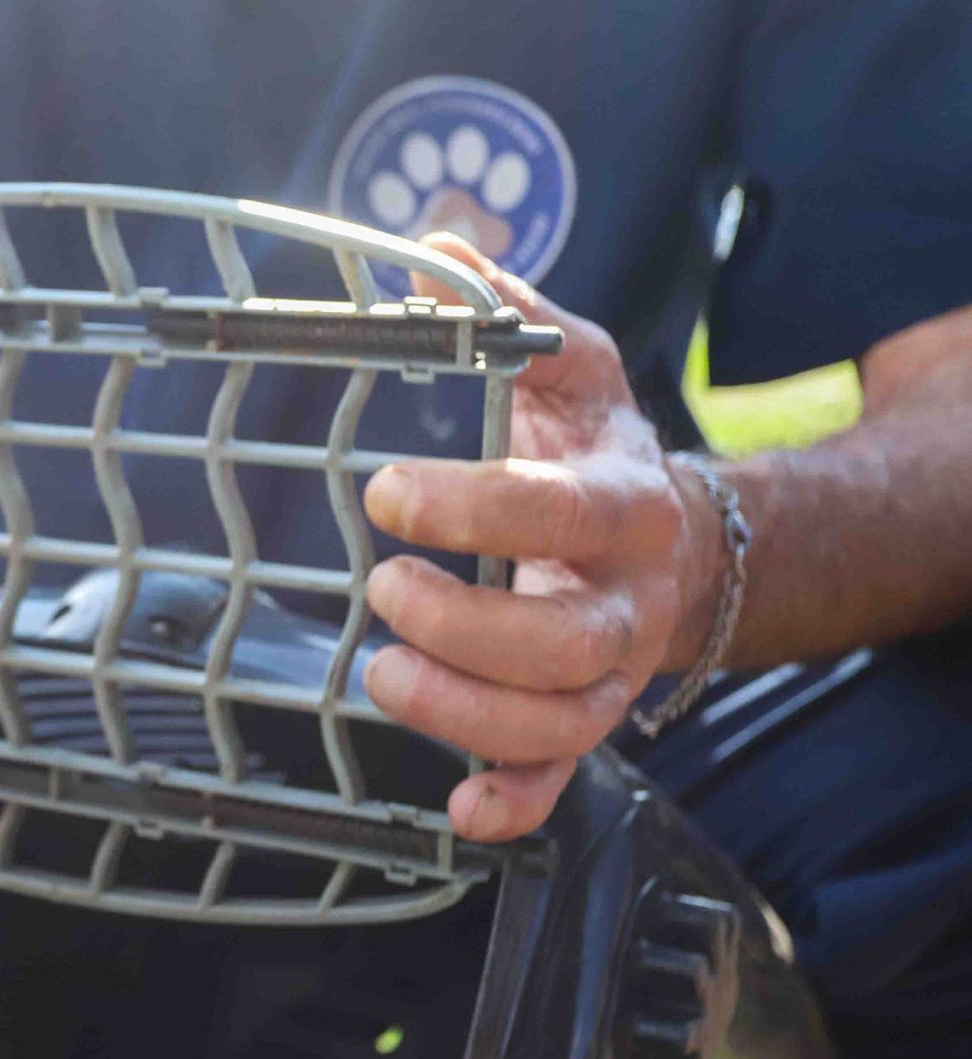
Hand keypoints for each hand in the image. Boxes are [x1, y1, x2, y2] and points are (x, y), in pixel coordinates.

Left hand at [360, 236, 721, 841]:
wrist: (673, 540)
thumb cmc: (593, 449)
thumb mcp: (567, 369)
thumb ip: (507, 314)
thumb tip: (436, 247)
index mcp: (624, 501)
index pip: (562, 510)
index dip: (476, 507)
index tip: (388, 491)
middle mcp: (626, 599)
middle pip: (563, 641)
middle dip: (466, 626)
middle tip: (385, 586)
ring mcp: (607, 672)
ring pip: (557, 722)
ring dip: (466, 713)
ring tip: (384, 673)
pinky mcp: (580, 723)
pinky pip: (558, 781)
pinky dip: (513, 806)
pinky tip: (457, 811)